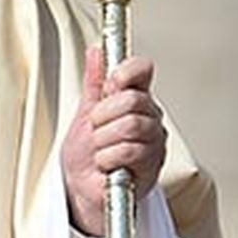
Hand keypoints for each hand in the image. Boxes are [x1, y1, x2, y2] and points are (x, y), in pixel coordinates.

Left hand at [60, 46, 167, 236]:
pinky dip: (107, 158)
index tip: (110, 83)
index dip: (124, 72)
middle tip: (95, 130)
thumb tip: (97, 50)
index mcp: (136, 99)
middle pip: (131, 99)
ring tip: (100, 149)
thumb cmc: (87, 151)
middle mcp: (150, 118)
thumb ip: (95, 82)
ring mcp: (154, 142)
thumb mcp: (86, 112)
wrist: (82, 187)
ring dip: (103, 140)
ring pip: (130, 125)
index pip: (142, 70)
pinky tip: (106, 164)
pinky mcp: (152, 167)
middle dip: (101, 116)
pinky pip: (129, 151)